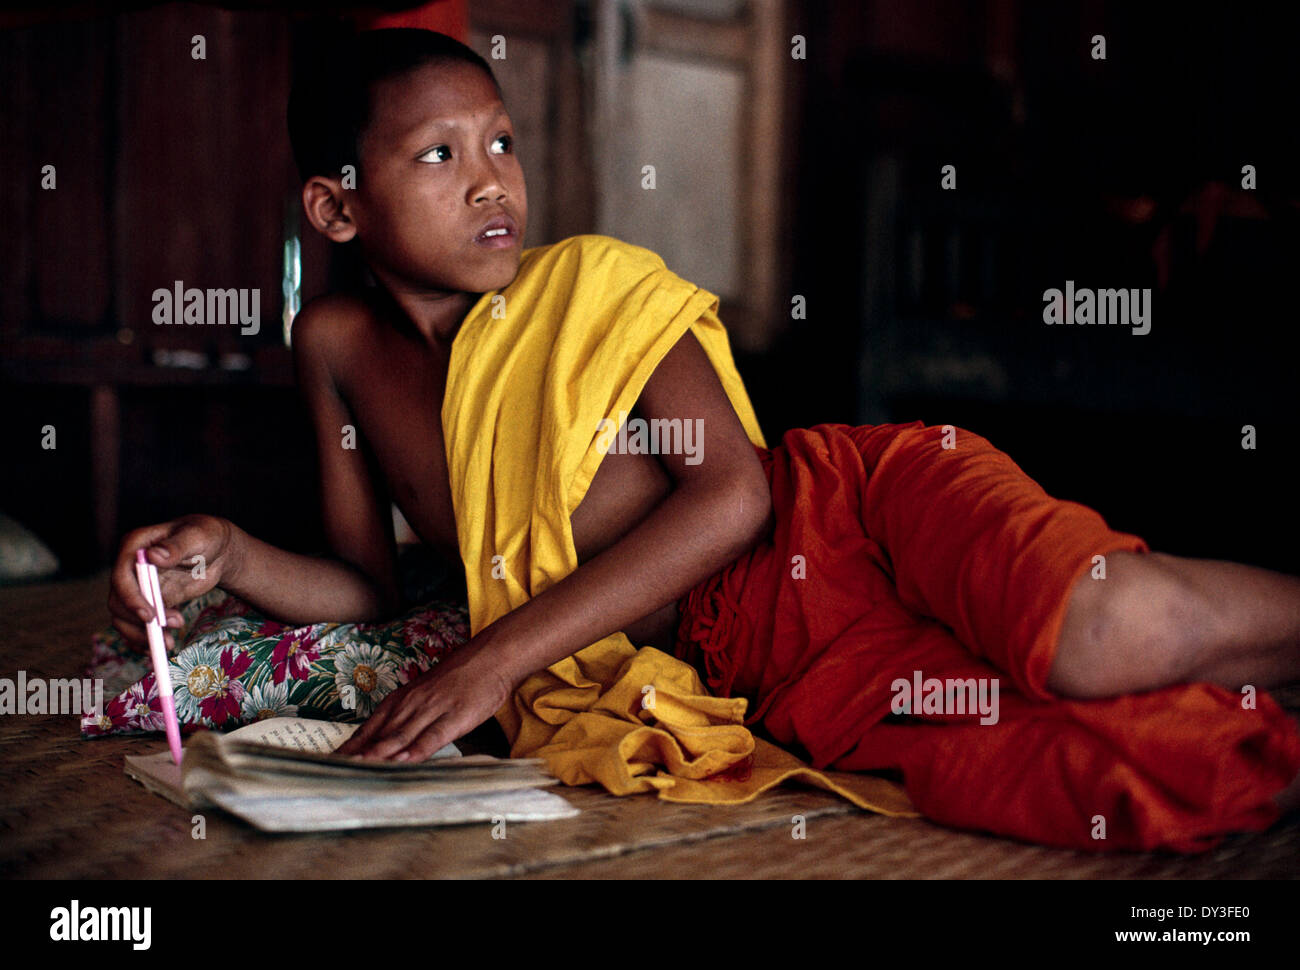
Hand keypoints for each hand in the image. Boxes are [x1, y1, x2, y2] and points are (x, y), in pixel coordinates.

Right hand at [107, 513, 240, 652]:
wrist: (216, 551)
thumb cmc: (207, 536)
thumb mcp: (197, 536)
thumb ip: (177, 546)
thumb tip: (153, 556)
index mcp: (135, 546)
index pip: (122, 575)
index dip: (131, 598)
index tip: (150, 616)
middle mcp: (129, 567)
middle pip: (118, 601)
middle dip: (139, 622)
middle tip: (168, 633)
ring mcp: (136, 586)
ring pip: (123, 617)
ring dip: (141, 635)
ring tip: (169, 643)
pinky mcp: (147, 601)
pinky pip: (136, 624)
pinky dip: (143, 639)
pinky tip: (159, 649)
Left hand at [335, 638, 514, 761]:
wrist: (491, 658)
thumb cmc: (460, 678)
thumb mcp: (427, 693)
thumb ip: (408, 715)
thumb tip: (390, 739)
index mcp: (401, 699)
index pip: (369, 727)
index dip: (350, 747)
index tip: (330, 762)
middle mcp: (410, 704)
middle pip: (378, 734)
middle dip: (355, 755)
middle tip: (333, 771)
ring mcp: (431, 711)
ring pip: (399, 737)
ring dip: (378, 755)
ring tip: (357, 770)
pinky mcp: (454, 718)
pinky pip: (431, 738)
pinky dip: (415, 751)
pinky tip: (403, 762)